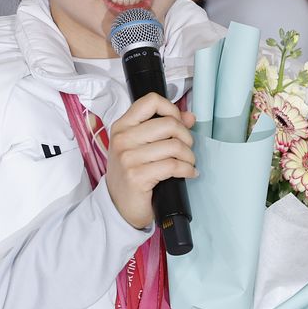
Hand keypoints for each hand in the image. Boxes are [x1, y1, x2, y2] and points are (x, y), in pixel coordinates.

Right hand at [105, 93, 197, 229]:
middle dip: (186, 137)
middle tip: (187, 149)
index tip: (178, 124)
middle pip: (169, 124)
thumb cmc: (131, 174)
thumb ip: (164, 128)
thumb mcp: (142, 147)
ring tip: (188, 163)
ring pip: (174, 146)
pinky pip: (174, 166)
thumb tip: (189, 117)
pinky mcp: (137, 176)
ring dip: (189, 156)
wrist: (118, 207)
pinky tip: (188, 173)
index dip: (172, 109)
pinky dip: (187, 170)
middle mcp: (122, 139)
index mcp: (122, 126)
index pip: (151, 101)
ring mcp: (128, 158)